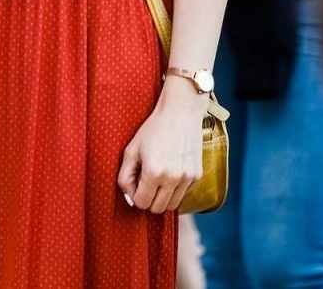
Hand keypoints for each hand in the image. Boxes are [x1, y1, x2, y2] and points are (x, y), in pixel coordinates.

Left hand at [117, 78, 204, 213]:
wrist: (181, 113)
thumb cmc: (153, 129)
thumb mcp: (131, 150)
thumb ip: (125, 176)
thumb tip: (129, 197)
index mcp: (154, 172)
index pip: (141, 203)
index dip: (135, 195)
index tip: (136, 182)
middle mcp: (172, 178)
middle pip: (157, 209)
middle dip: (148, 200)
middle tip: (146, 182)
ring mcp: (187, 178)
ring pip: (172, 206)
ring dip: (163, 198)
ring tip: (158, 179)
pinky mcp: (197, 176)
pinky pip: (183, 195)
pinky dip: (175, 190)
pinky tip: (171, 172)